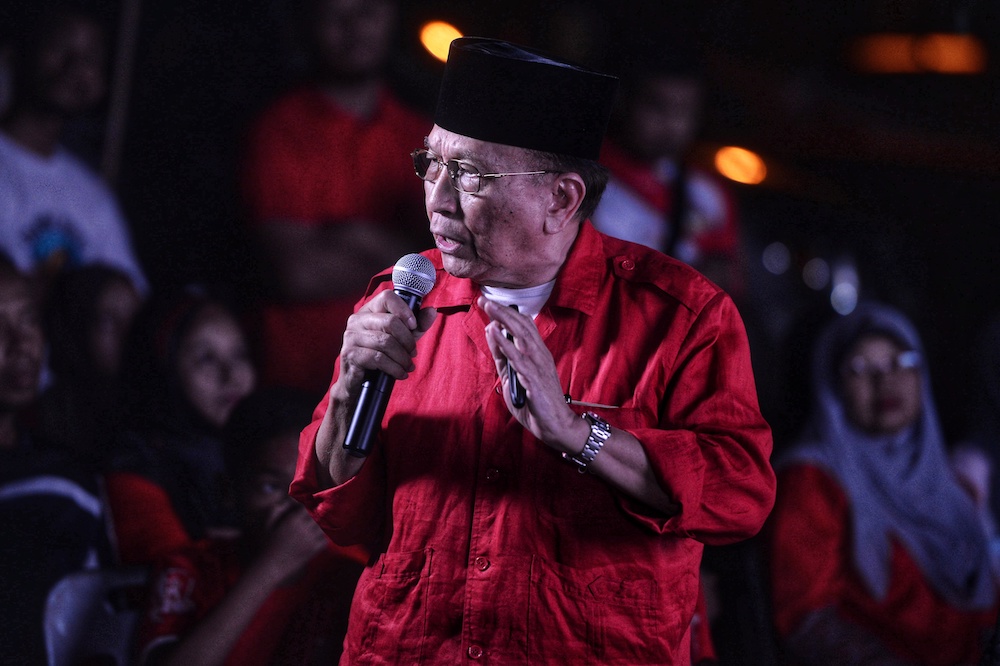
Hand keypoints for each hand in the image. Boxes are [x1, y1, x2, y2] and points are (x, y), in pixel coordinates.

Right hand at [257, 502, 330, 581]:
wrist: (271, 566)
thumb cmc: (267, 545)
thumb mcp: (268, 525)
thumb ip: (276, 511)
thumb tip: (284, 502)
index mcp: (292, 520)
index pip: (305, 508)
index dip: (305, 508)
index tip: (305, 510)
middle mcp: (303, 528)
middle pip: (315, 517)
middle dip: (313, 517)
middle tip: (311, 520)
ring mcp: (309, 540)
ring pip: (321, 528)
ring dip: (318, 527)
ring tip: (313, 529)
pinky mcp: (313, 550)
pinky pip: (324, 541)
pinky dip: (321, 539)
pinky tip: (315, 540)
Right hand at [339, 289, 437, 395]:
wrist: (359, 382)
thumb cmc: (381, 356)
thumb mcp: (402, 339)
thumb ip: (417, 325)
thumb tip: (432, 311)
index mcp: (369, 310)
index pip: (387, 297)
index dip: (404, 310)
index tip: (414, 326)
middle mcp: (357, 319)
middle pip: (390, 321)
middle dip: (407, 340)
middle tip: (413, 353)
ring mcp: (351, 336)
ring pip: (386, 342)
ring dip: (402, 358)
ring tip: (408, 366)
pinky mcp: (350, 354)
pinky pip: (378, 358)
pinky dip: (394, 368)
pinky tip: (400, 373)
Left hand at [478, 297, 586, 453]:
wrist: (556, 426)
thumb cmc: (536, 403)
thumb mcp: (513, 377)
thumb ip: (503, 357)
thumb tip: (492, 334)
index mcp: (537, 354)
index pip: (524, 326)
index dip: (508, 313)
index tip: (490, 303)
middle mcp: (540, 355)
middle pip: (522, 326)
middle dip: (503, 311)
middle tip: (485, 299)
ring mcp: (538, 366)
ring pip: (522, 337)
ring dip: (504, 320)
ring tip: (489, 308)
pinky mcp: (534, 379)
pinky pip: (518, 358)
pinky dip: (505, 343)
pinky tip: (495, 332)